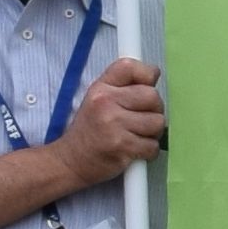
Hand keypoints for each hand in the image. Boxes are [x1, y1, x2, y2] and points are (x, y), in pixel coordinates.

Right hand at [54, 61, 166, 189]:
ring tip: (136, 136)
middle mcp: (105, 103)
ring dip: (153, 133)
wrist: (70, 161)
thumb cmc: (91, 129)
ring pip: (157, 122)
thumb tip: (154, 74)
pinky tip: (134, 150)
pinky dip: (148, 151)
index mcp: (100, 88)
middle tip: (140, 120)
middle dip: (154, 110)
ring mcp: (113, 125)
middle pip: (153, 96)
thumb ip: (123, 85)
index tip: (144, 88)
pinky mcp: (121, 147)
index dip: (147, 75)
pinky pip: (153, 146)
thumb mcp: (99, 99)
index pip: (130, 67)